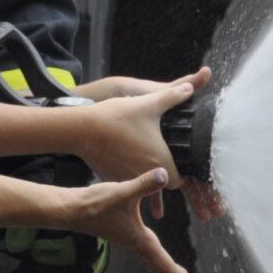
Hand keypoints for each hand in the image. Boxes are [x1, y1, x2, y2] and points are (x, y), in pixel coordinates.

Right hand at [52, 169, 202, 272]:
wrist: (72, 210)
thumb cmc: (95, 203)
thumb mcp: (123, 191)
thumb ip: (145, 183)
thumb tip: (164, 174)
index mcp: (140, 240)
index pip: (166, 265)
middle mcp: (137, 244)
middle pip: (162, 269)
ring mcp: (130, 240)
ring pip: (154, 262)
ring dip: (169, 271)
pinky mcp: (124, 234)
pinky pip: (147, 253)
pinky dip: (158, 259)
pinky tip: (158, 252)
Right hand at [70, 70, 208, 211]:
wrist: (83, 129)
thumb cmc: (118, 117)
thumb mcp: (149, 103)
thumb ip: (172, 96)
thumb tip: (190, 89)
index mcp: (160, 160)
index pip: (179, 181)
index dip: (182, 173)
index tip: (180, 163)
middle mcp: (145, 174)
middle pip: (162, 184)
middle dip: (165, 175)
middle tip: (165, 159)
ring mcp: (126, 177)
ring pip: (142, 183)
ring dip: (146, 175)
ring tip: (144, 157)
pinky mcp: (110, 176)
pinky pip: (125, 180)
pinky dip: (128, 172)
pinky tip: (125, 157)